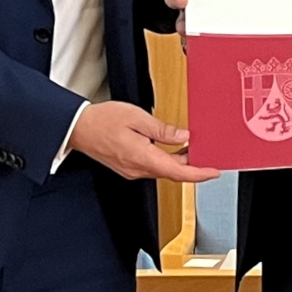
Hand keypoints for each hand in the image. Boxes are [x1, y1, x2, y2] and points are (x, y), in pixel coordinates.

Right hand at [69, 101, 219, 182]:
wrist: (78, 128)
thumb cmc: (102, 121)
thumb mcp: (137, 118)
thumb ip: (162, 130)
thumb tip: (183, 136)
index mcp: (142, 157)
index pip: (177, 172)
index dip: (198, 174)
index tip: (213, 172)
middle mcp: (137, 169)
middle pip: (172, 172)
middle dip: (192, 166)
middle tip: (207, 155)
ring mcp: (132, 170)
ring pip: (162, 170)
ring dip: (179, 163)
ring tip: (192, 149)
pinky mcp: (127, 167)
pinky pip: (152, 167)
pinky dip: (166, 161)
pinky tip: (171, 150)